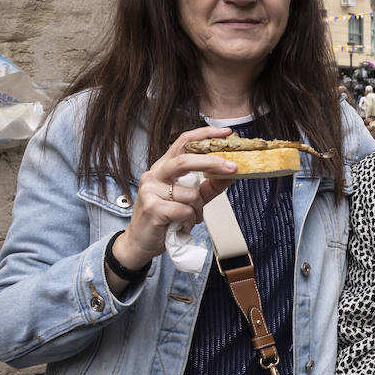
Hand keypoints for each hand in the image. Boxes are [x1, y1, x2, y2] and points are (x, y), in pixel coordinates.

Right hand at [110, 127, 238, 274]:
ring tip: (188, 218)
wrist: (141, 242)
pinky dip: (190, 220)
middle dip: (212, 162)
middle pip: (185, 160)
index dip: (204, 134)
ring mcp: (150, 190)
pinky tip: (180, 225)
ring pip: (191, 194)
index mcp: (164, 167)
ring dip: (198, 210)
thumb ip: (209, 186)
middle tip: (233, 168)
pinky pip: (185, 210)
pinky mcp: (152, 207)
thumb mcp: (191, 199)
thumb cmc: (165, 218)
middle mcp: (155, 174)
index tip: (226, 133)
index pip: (183, 142)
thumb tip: (232, 173)